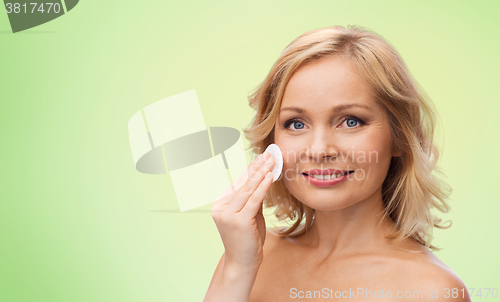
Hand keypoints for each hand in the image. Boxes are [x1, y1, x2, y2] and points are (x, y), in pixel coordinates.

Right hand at [211, 151, 274, 272]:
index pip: (238, 184)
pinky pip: (253, 200)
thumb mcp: (250, 217)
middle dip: (257, 167)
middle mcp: (220, 208)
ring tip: (272, 161)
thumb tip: (263, 181)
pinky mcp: (237, 220)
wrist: (242, 265)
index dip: (251, 169)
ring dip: (261, 173)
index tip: (262, 157)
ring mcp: (227, 214)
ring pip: (247, 189)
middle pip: (242, 183)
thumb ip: (253, 201)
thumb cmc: (248, 242)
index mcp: (220, 205)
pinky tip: (269, 176)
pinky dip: (262, 187)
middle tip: (269, 154)